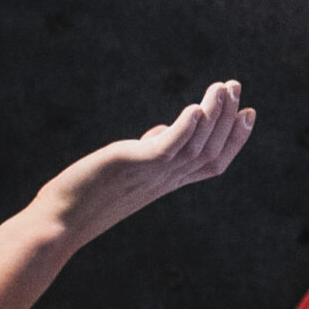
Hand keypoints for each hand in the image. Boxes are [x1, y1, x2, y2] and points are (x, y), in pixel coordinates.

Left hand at [31, 80, 254, 243]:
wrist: (59, 222)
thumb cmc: (86, 196)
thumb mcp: (126, 169)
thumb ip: (147, 152)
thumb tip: (158, 133)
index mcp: (168, 182)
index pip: (213, 162)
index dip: (235, 139)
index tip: (249, 113)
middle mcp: (166, 181)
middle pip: (211, 151)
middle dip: (229, 118)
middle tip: (236, 86)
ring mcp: (152, 175)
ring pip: (196, 146)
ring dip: (214, 115)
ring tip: (222, 87)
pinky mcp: (134, 166)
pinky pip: (168, 148)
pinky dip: (186, 129)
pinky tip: (195, 108)